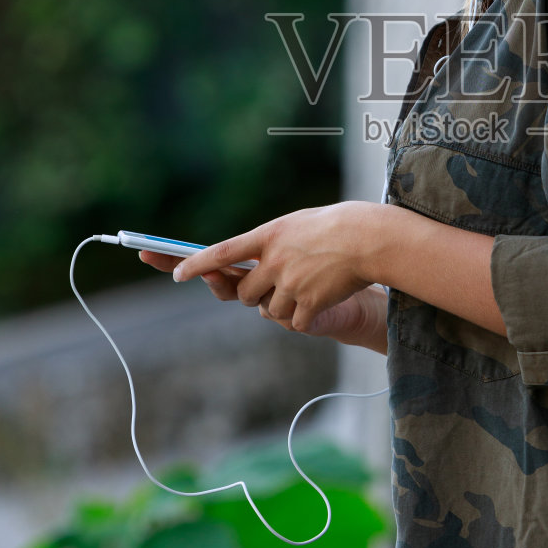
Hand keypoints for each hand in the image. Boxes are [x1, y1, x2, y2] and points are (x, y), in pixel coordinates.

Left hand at [159, 202, 385, 333]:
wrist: (371, 240)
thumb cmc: (337, 227)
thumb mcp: (297, 225)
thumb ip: (270, 244)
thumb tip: (245, 266)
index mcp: (268, 235)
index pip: (221, 253)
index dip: (195, 264)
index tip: (176, 274)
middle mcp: (274, 260)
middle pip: (244, 292)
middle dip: (255, 293)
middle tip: (278, 283)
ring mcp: (290, 283)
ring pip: (269, 310)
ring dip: (285, 305)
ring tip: (312, 284)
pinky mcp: (308, 303)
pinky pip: (295, 322)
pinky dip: (306, 316)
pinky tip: (324, 299)